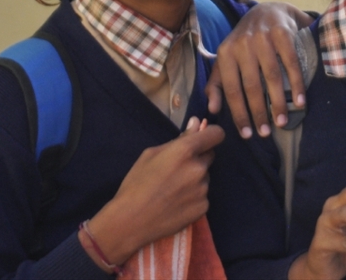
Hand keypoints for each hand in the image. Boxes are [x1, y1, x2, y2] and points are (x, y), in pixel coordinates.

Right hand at [82, 118, 224, 267]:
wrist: (130, 221)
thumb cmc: (136, 184)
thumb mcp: (150, 155)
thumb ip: (179, 138)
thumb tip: (196, 123)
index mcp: (186, 151)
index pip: (216, 134)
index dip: (211, 135)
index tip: (204, 138)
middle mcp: (199, 168)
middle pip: (210, 156)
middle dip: (198, 158)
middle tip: (178, 169)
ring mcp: (203, 189)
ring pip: (204, 177)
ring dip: (195, 179)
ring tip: (173, 190)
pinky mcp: (203, 207)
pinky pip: (203, 196)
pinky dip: (193, 197)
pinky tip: (176, 203)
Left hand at [206, 2, 314, 137]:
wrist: (269, 10)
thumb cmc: (246, 42)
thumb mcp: (226, 59)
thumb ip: (217, 83)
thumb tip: (212, 109)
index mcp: (225, 54)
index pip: (231, 89)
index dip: (238, 114)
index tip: (247, 134)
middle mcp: (242, 45)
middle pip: (251, 85)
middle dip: (258, 113)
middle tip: (265, 133)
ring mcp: (263, 38)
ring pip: (271, 76)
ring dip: (277, 102)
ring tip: (282, 122)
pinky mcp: (282, 33)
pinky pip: (290, 63)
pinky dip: (296, 84)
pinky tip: (299, 100)